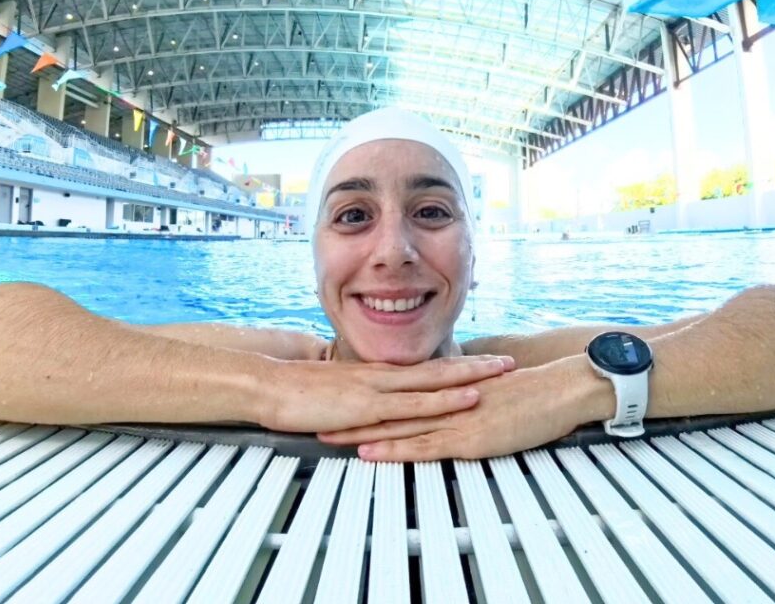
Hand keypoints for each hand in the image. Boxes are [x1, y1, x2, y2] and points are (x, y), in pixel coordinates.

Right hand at [261, 354, 515, 433]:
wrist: (267, 385)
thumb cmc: (291, 392)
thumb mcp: (331, 397)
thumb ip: (354, 402)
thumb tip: (369, 413)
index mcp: (373, 375)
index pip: (422, 369)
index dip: (453, 366)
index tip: (479, 364)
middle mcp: (382, 377)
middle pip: (438, 369)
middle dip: (475, 366)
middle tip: (507, 362)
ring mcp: (378, 389)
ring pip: (435, 382)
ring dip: (471, 378)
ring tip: (500, 374)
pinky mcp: (370, 405)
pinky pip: (416, 404)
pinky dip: (445, 401)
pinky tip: (467, 400)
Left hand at [317, 356, 602, 461]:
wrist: (560, 388)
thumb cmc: (533, 391)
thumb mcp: (492, 391)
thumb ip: (467, 395)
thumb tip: (454, 397)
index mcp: (448, 388)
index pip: (399, 393)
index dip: (367, 397)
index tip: (340, 398)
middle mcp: (444, 400)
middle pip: (387, 407)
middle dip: (350, 413)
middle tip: (316, 415)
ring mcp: (453, 418)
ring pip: (396, 426)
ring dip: (359, 431)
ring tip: (327, 435)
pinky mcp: (467, 437)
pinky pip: (422, 446)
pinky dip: (393, 449)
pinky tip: (371, 453)